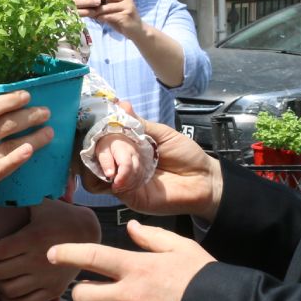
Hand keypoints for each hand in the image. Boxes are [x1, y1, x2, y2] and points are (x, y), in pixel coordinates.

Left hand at [0, 198, 99, 300]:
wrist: (90, 234)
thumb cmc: (61, 215)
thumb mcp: (41, 203)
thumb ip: (19, 198)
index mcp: (32, 239)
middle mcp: (38, 261)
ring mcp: (46, 279)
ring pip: (9, 290)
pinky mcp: (53, 291)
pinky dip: (9, 300)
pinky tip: (4, 291)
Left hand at [57, 220, 215, 300]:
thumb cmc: (204, 281)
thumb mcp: (183, 249)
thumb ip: (154, 238)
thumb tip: (132, 228)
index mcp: (136, 268)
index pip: (91, 257)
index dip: (68, 254)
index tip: (52, 254)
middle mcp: (126, 297)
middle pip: (83, 296)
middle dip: (82, 292)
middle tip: (94, 289)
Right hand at [82, 117, 221, 221]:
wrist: (205, 180)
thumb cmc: (187, 155)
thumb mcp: (163, 134)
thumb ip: (139, 123)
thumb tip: (121, 104)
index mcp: (130, 145)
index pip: (103, 137)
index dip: (101, 132)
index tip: (109, 125)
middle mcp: (122, 161)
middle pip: (96, 153)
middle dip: (109, 149)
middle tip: (127, 154)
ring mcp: (123, 180)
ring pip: (98, 171)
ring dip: (111, 164)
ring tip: (127, 167)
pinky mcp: (129, 196)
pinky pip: (112, 187)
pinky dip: (118, 179)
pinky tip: (127, 178)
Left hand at [90, 0, 142, 37]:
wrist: (137, 31)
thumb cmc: (123, 19)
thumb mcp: (116, 10)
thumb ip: (107, 6)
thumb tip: (92, 3)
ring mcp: (127, 7)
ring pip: (109, 7)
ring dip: (98, 10)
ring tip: (90, 12)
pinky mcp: (126, 17)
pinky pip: (111, 16)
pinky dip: (103, 17)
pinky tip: (97, 19)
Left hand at [91, 133, 143, 193]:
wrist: (115, 138)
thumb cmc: (107, 145)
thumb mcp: (101, 150)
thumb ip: (105, 162)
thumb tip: (110, 175)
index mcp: (123, 149)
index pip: (127, 165)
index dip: (122, 177)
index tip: (114, 184)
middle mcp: (134, 154)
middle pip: (135, 172)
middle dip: (125, 183)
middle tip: (114, 187)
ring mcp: (139, 160)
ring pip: (139, 175)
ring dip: (129, 184)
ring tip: (118, 187)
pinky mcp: (141, 164)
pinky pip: (141, 177)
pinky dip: (133, 184)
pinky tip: (125, 186)